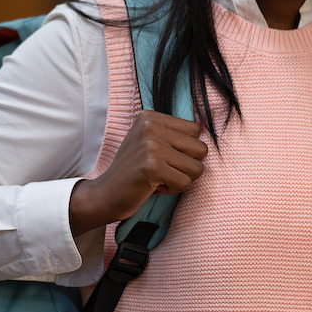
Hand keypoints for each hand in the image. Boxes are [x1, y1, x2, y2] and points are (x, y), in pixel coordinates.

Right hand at [69, 111, 206, 236]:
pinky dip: (173, 190)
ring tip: (159, 178)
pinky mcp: (152, 166)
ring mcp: (151, 145)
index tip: (164, 157)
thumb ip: (173, 134)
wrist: (105, 194)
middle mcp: (151, 126)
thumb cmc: (133, 170)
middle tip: (163, 171)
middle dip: (187, 166)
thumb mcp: (149, 142)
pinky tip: (154, 187)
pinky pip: (185, 182)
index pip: (196, 130)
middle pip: (200, 149)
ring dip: (181, 179)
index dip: (186, 150)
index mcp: (151, 116)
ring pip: (197, 167)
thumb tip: (206, 128)